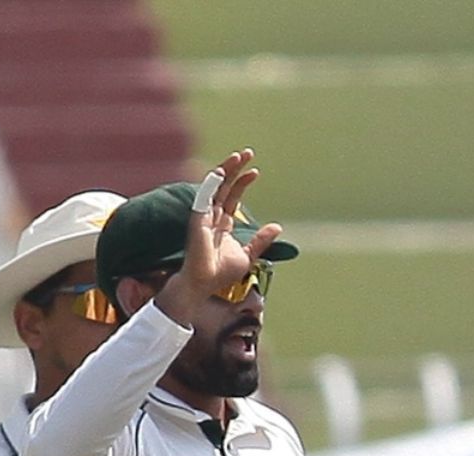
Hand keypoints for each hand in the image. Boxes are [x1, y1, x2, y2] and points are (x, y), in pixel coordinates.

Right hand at [155, 149, 284, 321]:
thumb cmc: (220, 273)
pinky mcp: (196, 220)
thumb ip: (260, 241)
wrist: (203, 285)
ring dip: (225, 170)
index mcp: (221, 223)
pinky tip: (221, 172)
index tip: (256, 171)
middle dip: (235, 169)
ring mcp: (202, 216)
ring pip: (213, 187)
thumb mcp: (247, 255)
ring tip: (239, 156)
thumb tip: (277, 226)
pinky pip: (203, 198)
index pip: (232, 196)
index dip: (243, 182)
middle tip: (247, 153)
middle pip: (223, 186)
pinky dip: (211, 184)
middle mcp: (211, 216)